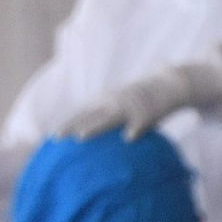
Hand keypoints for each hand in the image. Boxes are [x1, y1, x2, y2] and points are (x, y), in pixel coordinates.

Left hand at [56, 62, 221, 141]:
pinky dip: (134, 128)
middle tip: (57, 138)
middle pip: (89, 115)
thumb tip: (94, 138)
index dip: (68, 123)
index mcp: (106, 100)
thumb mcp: (120, 106)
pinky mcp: (149, 112)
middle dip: (72, 126)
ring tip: (81, 137)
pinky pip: (141, 122)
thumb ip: (107, 118)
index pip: (82, 112)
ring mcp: (130, 106)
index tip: (53, 137)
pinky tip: (127, 138)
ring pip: (109, 117)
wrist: (169, 83)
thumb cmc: (140, 100)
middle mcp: (113, 101)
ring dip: (95, 127)